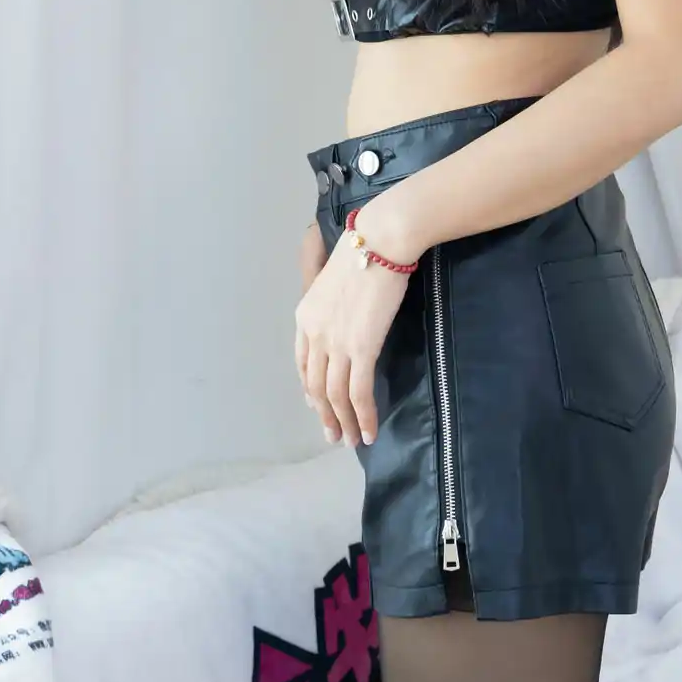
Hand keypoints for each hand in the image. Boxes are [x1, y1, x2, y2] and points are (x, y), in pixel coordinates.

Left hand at [293, 220, 413, 448]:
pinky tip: (369, 430)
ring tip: (352, 440)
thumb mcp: (336, 278)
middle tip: (335, 435)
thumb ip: (334, 304)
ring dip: (344, 422)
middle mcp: (314, 334)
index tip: (317, 405)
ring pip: (334, 395)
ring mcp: (336, 343)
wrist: (380, 241)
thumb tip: (348, 318)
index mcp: (305, 316)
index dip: (309, 388)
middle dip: (325, 414)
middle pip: (315, 385)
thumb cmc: (366, 250)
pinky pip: (358, 392)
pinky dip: (363, 415)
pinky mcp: (361, 348)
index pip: (301, 363)